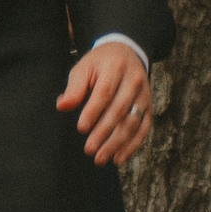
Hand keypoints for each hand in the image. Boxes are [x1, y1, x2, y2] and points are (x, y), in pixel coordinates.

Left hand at [59, 42, 151, 167]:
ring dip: (116, 143)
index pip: (105, 92)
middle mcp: (133, 81)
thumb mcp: (83, 68)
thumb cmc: (99, 64)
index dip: (93, 112)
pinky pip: (143, 129)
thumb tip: (62, 106)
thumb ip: (74, 88)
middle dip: (103, 132)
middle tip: (89, 149)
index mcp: (115, 68)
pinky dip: (132, 146)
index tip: (81, 128)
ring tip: (100, 158)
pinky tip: (118, 158)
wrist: (126, 53)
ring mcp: (144, 95)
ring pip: (132, 123)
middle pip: (119, 110)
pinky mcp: (148, 107)